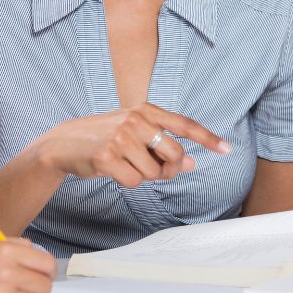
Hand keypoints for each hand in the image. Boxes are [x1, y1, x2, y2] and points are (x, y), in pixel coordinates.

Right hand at [34, 103, 230, 187]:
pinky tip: (113, 169)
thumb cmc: (106, 137)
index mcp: (146, 110)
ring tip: (124, 163)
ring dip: (143, 175)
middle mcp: (136, 120)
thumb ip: (163, 144)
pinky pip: (134, 182)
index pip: (185, 125)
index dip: (208, 138)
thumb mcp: (136, 132)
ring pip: (154, 173)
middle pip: (174, 155)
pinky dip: (127, 182)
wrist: (65, 142)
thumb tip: (191, 164)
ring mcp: (121, 137)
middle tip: (150, 165)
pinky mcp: (107, 156)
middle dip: (168, 168)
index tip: (226, 149)